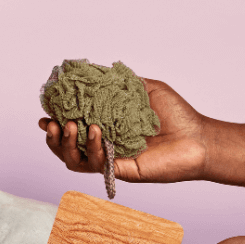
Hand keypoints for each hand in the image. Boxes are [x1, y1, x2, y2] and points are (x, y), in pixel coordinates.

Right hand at [39, 78, 209, 182]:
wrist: (198, 138)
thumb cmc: (176, 115)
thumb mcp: (145, 88)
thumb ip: (119, 82)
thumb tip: (93, 71)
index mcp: (105, 128)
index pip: (72, 129)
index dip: (56, 123)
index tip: (46, 114)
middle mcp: (104, 147)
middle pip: (66, 149)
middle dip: (54, 137)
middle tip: (54, 123)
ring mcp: (111, 160)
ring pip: (75, 161)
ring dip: (67, 144)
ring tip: (71, 126)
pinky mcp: (120, 171)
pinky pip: (98, 164)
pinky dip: (94, 148)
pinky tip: (97, 132)